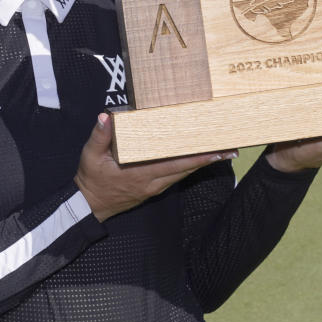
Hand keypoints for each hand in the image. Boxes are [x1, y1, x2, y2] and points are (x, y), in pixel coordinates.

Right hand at [74, 113, 237, 221]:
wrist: (90, 204)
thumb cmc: (92, 178)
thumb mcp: (90, 156)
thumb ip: (100, 136)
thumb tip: (106, 117)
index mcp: (141, 173)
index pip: (175, 164)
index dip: (197, 157)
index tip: (216, 150)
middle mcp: (153, 182)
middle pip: (186, 169)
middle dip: (209, 159)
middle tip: (231, 148)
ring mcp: (155, 186)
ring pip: (184, 173)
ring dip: (203, 163)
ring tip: (223, 152)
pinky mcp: (154, 188)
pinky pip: (176, 175)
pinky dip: (190, 166)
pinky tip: (201, 158)